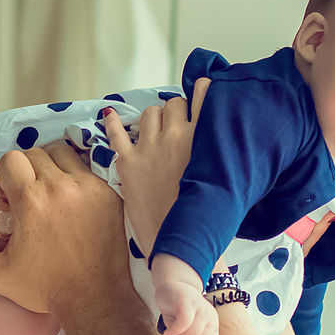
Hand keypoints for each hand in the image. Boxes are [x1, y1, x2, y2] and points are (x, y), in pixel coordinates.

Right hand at [0, 142, 130, 317]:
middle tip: (28, 192)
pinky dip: (76, 176)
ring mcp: (89, 188)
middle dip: (26, 168)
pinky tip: (72, 198)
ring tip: (50, 189)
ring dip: (52, 165)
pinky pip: (88, 169)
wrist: (95, 300)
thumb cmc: (47, 290)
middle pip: (36, 152)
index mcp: (31, 201)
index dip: (5, 175)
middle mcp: (61, 187)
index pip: (10, 160)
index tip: (9, 194)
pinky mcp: (109, 194)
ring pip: (63, 153)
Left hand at [106, 76, 208, 255]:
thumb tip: (222, 145)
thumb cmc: (206, 217)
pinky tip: (110, 115)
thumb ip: (220, 155)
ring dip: (153, 119)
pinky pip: (117, 133)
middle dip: (175, 112)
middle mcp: (176, 137)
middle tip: (177, 127)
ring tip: (155, 131)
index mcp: (202, 140)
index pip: (202, 97)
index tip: (201, 92)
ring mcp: (150, 148)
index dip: (201, 93)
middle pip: (173, 104)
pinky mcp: (128, 163)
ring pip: (149, 113)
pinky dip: (112, 122)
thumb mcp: (223, 179)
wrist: (179, 242)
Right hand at [154, 271, 218, 334]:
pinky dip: (173, 332)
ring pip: (192, 334)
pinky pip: (184, 322)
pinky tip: (165, 333)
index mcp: (212, 323)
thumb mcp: (185, 327)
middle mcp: (209, 315)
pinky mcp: (187, 301)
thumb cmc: (177, 307)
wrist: (171, 283)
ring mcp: (200, 307)